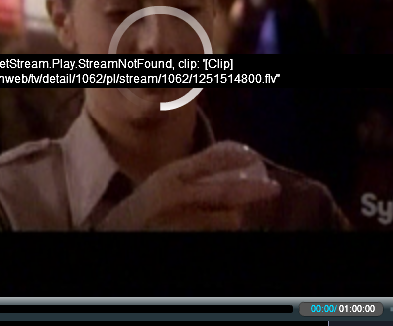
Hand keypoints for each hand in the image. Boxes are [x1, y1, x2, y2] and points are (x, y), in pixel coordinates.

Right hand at [96, 141, 280, 231]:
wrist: (120, 230)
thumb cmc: (145, 205)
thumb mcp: (164, 180)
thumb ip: (189, 174)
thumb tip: (225, 165)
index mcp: (171, 175)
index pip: (208, 161)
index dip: (234, 158)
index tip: (252, 157)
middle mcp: (178, 196)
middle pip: (224, 191)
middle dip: (252, 190)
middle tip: (272, 188)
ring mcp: (182, 219)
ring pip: (225, 218)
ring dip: (236, 215)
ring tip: (238, 215)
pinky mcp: (185, 236)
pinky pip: (215, 232)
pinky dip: (224, 227)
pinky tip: (227, 224)